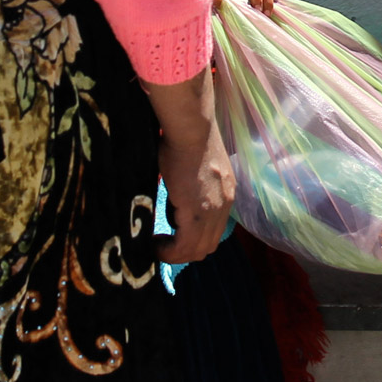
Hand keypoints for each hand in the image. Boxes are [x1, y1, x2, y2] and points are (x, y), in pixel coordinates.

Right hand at [143, 71, 234, 265]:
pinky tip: (155, 242)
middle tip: (163, 244)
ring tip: (157, 244)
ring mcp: (213, 211)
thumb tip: (177, 196)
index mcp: (225, 194)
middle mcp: (225, 206)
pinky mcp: (198, 213)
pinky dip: (169, 251)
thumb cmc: (187, 138)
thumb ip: (192, 186)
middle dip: (183, 251)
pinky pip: (184, 245)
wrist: (191, 128)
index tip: (172, 236)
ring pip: (197, 250)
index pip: (214, 231)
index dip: (193, 240)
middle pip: (207, 246)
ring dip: (175, 253)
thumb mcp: (195, 167)